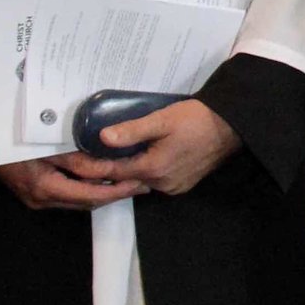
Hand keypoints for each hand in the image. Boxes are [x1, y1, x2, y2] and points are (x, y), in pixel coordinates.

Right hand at [0, 137, 146, 210]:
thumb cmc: (16, 139)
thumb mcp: (49, 146)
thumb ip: (77, 158)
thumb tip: (107, 166)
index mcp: (46, 189)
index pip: (91, 196)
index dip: (118, 191)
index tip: (139, 183)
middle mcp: (42, 201)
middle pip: (87, 203)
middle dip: (115, 195)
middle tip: (141, 183)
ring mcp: (37, 200)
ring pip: (78, 201)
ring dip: (103, 193)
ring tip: (128, 181)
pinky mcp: (35, 194)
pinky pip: (68, 195)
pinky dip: (88, 189)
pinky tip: (102, 178)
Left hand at [92, 99, 240, 195]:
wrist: (232, 126)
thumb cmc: (198, 119)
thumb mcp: (162, 119)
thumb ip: (132, 130)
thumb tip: (103, 137)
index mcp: (153, 168)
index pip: (112, 171)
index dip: (91, 165)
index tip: (72, 159)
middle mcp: (162, 184)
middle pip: (125, 181)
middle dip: (106, 172)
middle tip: (88, 158)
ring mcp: (174, 186)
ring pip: (141, 182)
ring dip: (126, 173)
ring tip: (111, 158)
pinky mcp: (184, 184)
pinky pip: (156, 182)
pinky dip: (144, 173)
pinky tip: (141, 160)